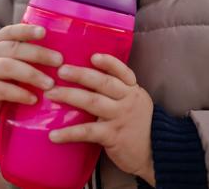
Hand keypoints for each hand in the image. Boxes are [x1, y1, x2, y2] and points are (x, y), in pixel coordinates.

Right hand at [0, 24, 62, 141]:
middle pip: (14, 49)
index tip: (44, 32)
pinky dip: (20, 94)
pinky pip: (2, 90)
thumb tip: (62, 56)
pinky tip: (34, 99)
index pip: (11, 31)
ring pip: (8, 67)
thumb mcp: (11, 64)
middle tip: (59, 61)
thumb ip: (27, 57)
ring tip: (50, 84)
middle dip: (39, 54)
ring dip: (32, 75)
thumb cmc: (1, 80)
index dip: (27, 30)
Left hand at [45, 53, 155, 184]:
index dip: (109, 63)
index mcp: (132, 90)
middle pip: (103, 83)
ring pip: (92, 102)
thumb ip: (118, 92)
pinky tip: (54, 135)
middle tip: (61, 70)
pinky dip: (69, 133)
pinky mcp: (112, 136)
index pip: (123, 72)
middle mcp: (127, 100)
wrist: (156, 152)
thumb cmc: (139, 126)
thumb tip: (87, 80)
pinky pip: (87, 131)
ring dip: (69, 96)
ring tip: (51, 94)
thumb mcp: (135, 103)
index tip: (93, 56)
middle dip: (81, 74)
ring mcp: (119, 117)